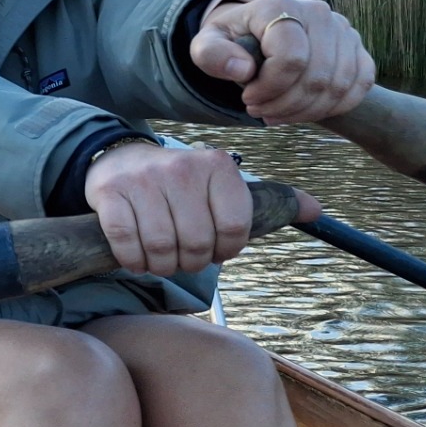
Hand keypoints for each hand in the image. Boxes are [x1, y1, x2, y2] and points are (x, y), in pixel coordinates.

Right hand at [83, 141, 320, 275]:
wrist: (122, 159)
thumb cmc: (180, 184)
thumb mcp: (223, 185)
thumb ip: (268, 201)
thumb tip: (316, 211)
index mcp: (218, 165)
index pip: (235, 228)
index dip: (226, 250)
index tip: (215, 250)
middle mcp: (182, 168)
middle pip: (197, 243)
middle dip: (191, 262)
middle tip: (184, 258)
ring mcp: (143, 180)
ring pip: (162, 248)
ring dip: (162, 266)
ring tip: (161, 261)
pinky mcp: (110, 194)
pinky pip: (126, 244)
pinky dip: (133, 261)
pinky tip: (136, 257)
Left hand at [189, 0, 375, 124]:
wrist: (255, 33)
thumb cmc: (231, 41)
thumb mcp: (206, 44)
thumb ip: (212, 55)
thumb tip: (243, 70)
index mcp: (280, 7)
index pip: (291, 58)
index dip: (269, 88)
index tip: (247, 97)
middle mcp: (318, 13)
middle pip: (316, 76)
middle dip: (284, 105)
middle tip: (259, 111)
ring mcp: (342, 30)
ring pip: (338, 85)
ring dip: (305, 111)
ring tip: (277, 113)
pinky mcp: (357, 48)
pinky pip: (359, 85)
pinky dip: (333, 107)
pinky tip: (305, 111)